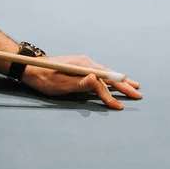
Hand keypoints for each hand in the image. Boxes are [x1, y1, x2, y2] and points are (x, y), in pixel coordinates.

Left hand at [21, 55, 141, 109]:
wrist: (31, 67)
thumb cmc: (44, 77)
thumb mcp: (60, 83)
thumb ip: (80, 82)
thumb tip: (96, 78)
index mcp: (84, 65)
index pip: (102, 82)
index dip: (111, 95)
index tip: (119, 106)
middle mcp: (87, 62)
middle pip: (109, 75)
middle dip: (124, 86)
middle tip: (138, 94)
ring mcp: (85, 64)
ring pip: (107, 74)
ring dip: (121, 81)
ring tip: (134, 85)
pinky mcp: (82, 67)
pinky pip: (102, 73)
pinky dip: (112, 79)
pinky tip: (117, 81)